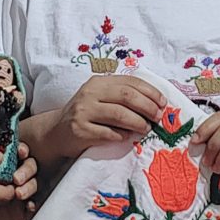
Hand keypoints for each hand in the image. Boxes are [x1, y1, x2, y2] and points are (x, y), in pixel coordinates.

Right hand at [46, 75, 164, 158]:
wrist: (56, 132)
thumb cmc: (86, 115)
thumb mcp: (101, 99)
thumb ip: (122, 97)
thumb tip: (155, 104)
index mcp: (98, 82)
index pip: (130, 82)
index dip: (150, 92)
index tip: (163, 103)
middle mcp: (90, 93)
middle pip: (127, 96)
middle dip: (147, 107)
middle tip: (158, 117)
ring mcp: (84, 111)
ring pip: (119, 114)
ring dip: (138, 122)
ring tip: (146, 129)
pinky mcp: (80, 130)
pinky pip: (108, 133)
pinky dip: (122, 135)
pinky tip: (128, 137)